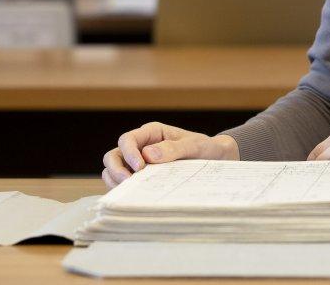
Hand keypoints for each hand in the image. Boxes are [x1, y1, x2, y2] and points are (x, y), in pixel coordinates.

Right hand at [102, 121, 238, 188]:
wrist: (216, 160)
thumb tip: (148, 154)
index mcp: (151, 133)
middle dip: (116, 169)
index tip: (140, 167)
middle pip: (113, 155)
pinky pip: (122, 183)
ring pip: (113, 170)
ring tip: (129, 191)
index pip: (128, 140)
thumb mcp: (195, 145)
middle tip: (128, 182)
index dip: (128, 152)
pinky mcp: (140, 178)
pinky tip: (133, 196)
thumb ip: (174, 148)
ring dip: (115, 180)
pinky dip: (123, 190)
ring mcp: (138, 163)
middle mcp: (141, 147)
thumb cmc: (205, 148)